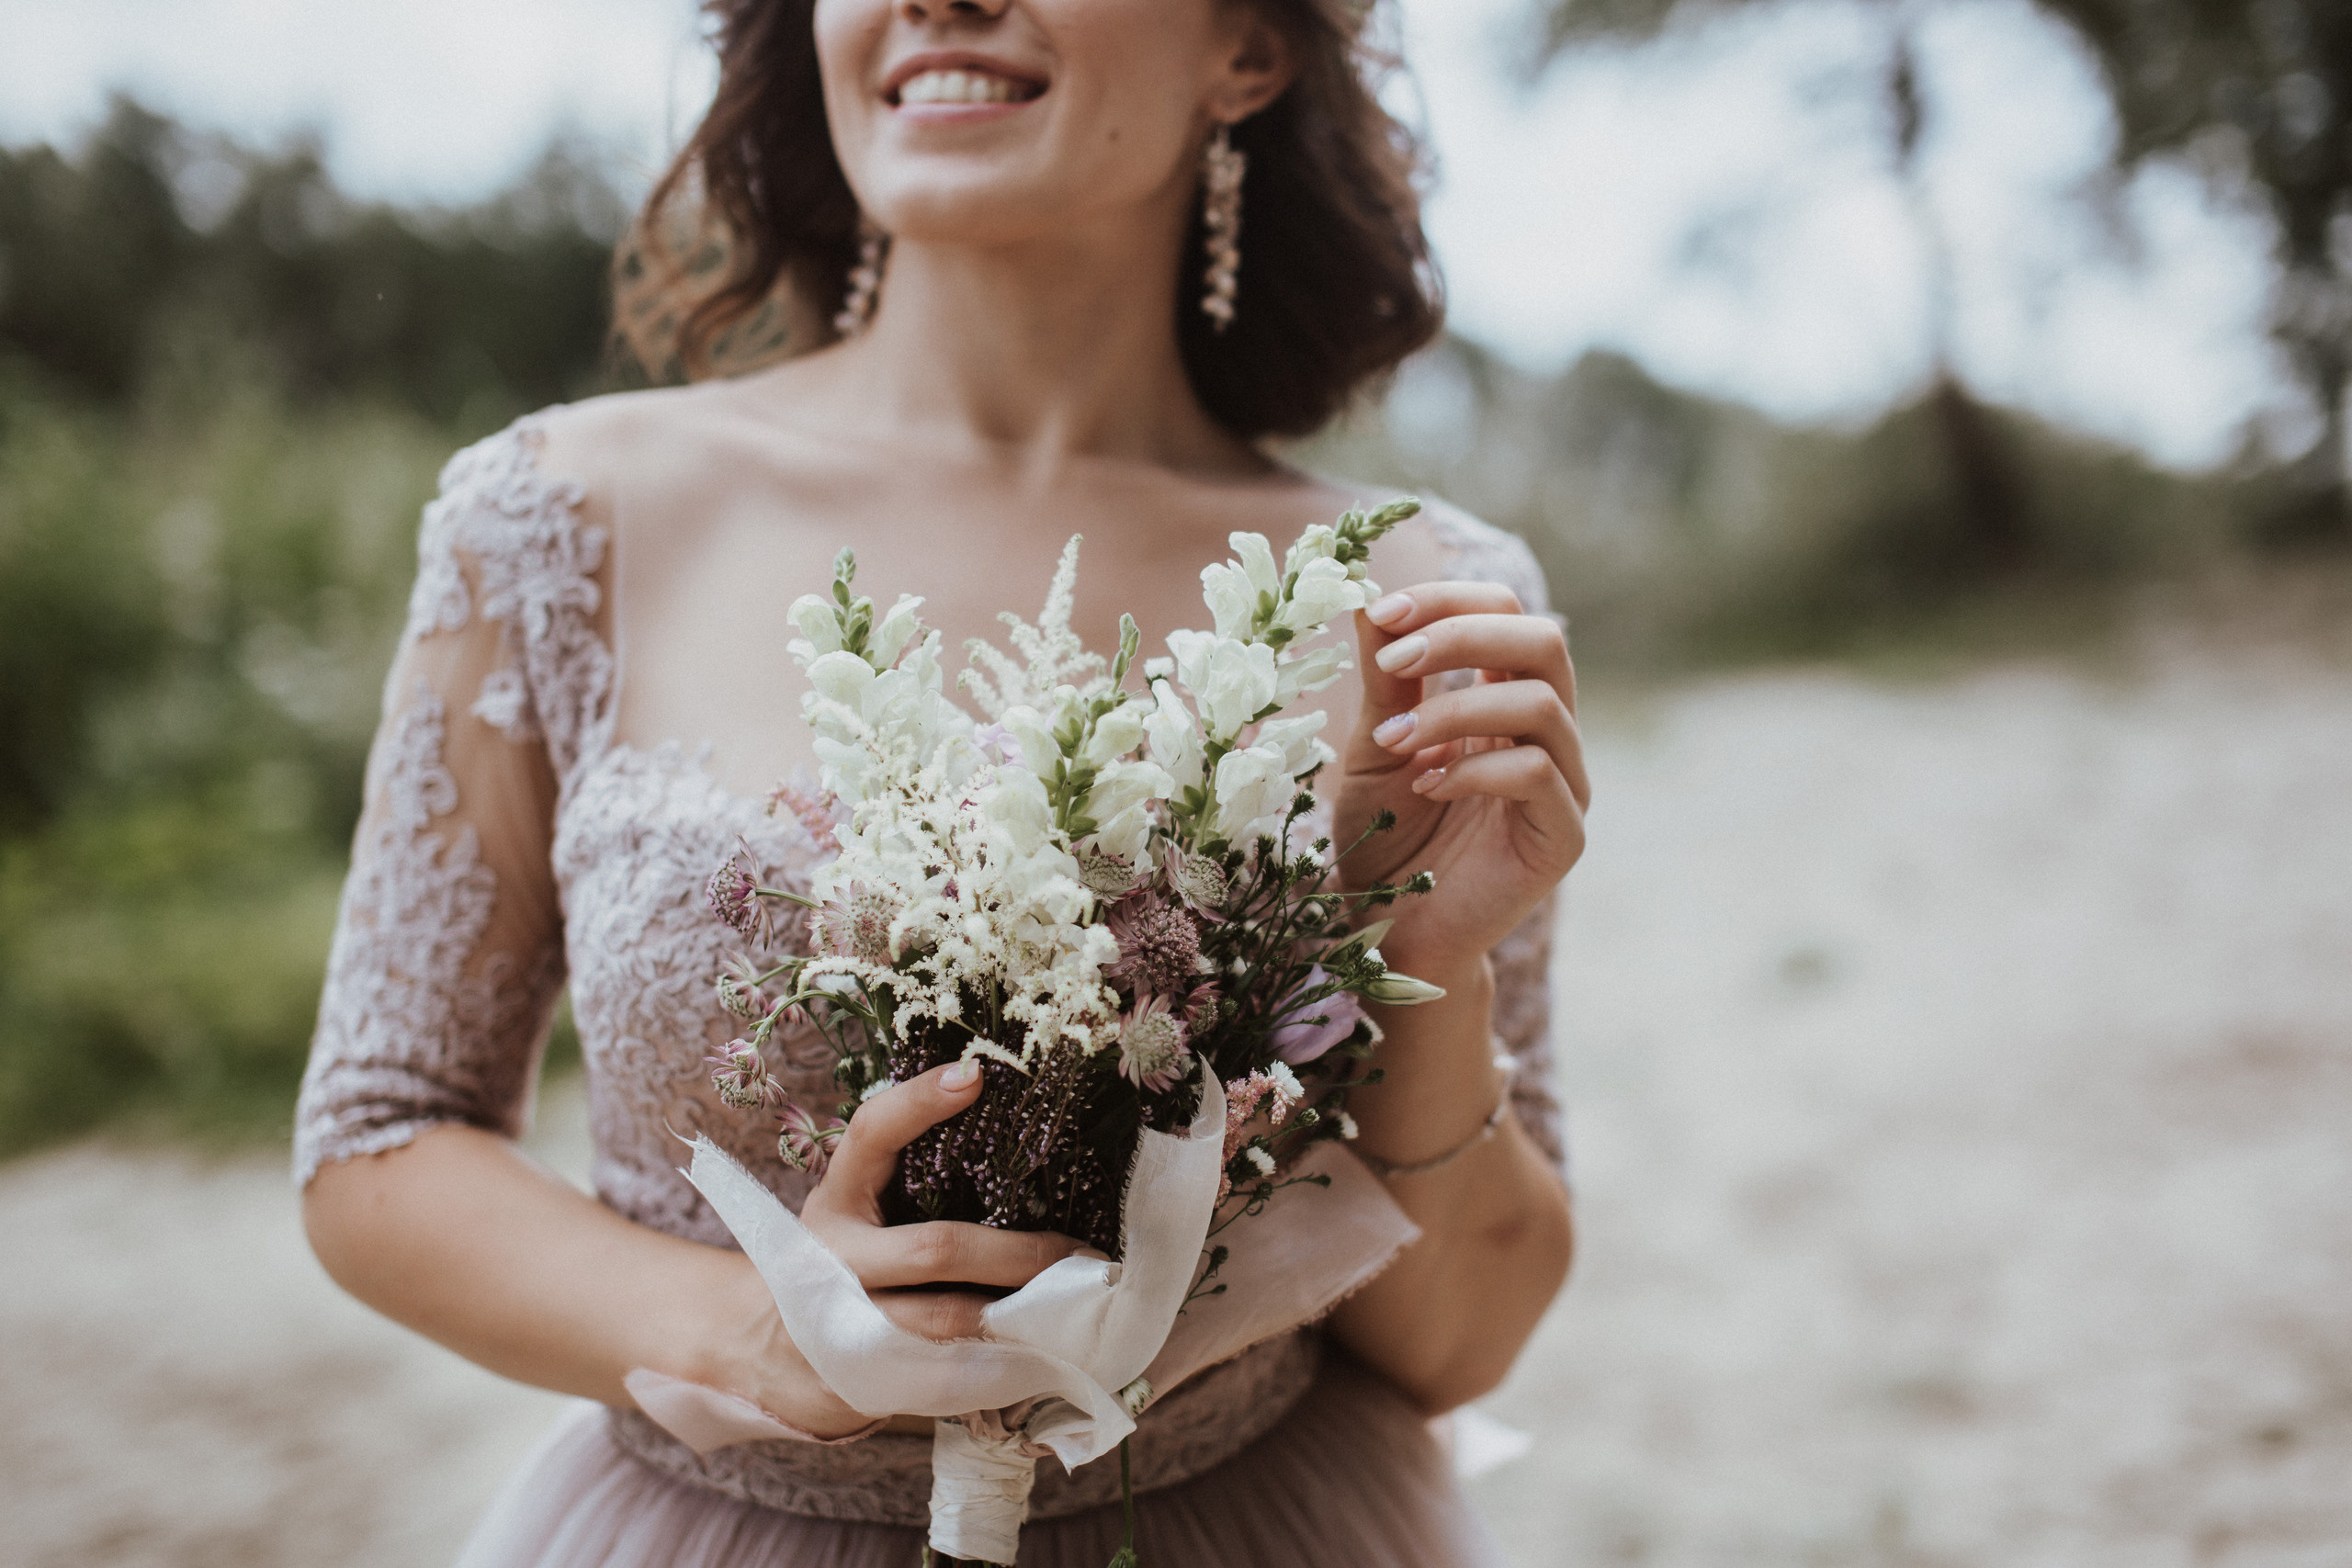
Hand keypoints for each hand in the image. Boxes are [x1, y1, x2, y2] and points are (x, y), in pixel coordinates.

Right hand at [705, 1061, 1089, 1437]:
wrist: (778, 1349)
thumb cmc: (848, 1257)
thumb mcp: (861, 1205)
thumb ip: (911, 1168)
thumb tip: (1000, 1108)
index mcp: (836, 1198)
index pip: (869, 1135)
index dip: (916, 1103)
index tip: (974, 1074)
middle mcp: (835, 1257)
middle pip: (935, 1249)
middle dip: (1016, 1252)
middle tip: (1081, 1251)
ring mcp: (849, 1322)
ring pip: (947, 1321)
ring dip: (1020, 1311)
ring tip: (1079, 1300)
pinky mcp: (870, 1376)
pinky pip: (949, 1374)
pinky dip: (1003, 1361)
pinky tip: (1048, 1349)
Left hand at [1333, 582, 1589, 976]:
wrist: (1391, 932)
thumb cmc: (1384, 836)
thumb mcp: (1373, 744)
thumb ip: (1384, 677)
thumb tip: (1361, 590)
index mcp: (1504, 696)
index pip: (1505, 613)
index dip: (1447, 600)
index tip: (1378, 612)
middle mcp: (1545, 733)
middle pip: (1543, 640)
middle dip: (1463, 634)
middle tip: (1396, 657)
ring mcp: (1564, 784)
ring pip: (1543, 705)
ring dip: (1456, 709)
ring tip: (1394, 739)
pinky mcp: (1562, 837)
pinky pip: (1539, 776)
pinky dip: (1476, 769)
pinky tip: (1425, 786)